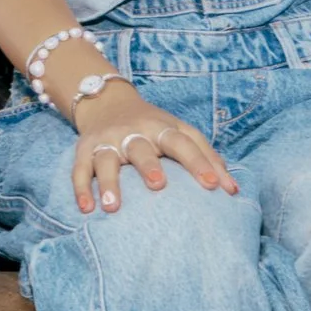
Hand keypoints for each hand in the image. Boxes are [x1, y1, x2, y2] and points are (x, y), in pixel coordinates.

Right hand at [69, 87, 236, 215]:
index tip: (214, 186)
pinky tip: (86, 209)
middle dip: (148, 165)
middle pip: (141, 147)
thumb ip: (207, 157)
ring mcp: (107, 141)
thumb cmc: (154, 127)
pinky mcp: (84, 150)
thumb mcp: (181, 132)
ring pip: (105, 159)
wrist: (107, 101)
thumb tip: (232, 190)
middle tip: (158, 186)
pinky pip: (79, 169)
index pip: (182, 143)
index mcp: (161, 128)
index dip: (198, 162)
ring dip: (109, 182)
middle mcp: (133, 133)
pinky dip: (81, 188)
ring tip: (112, 207)